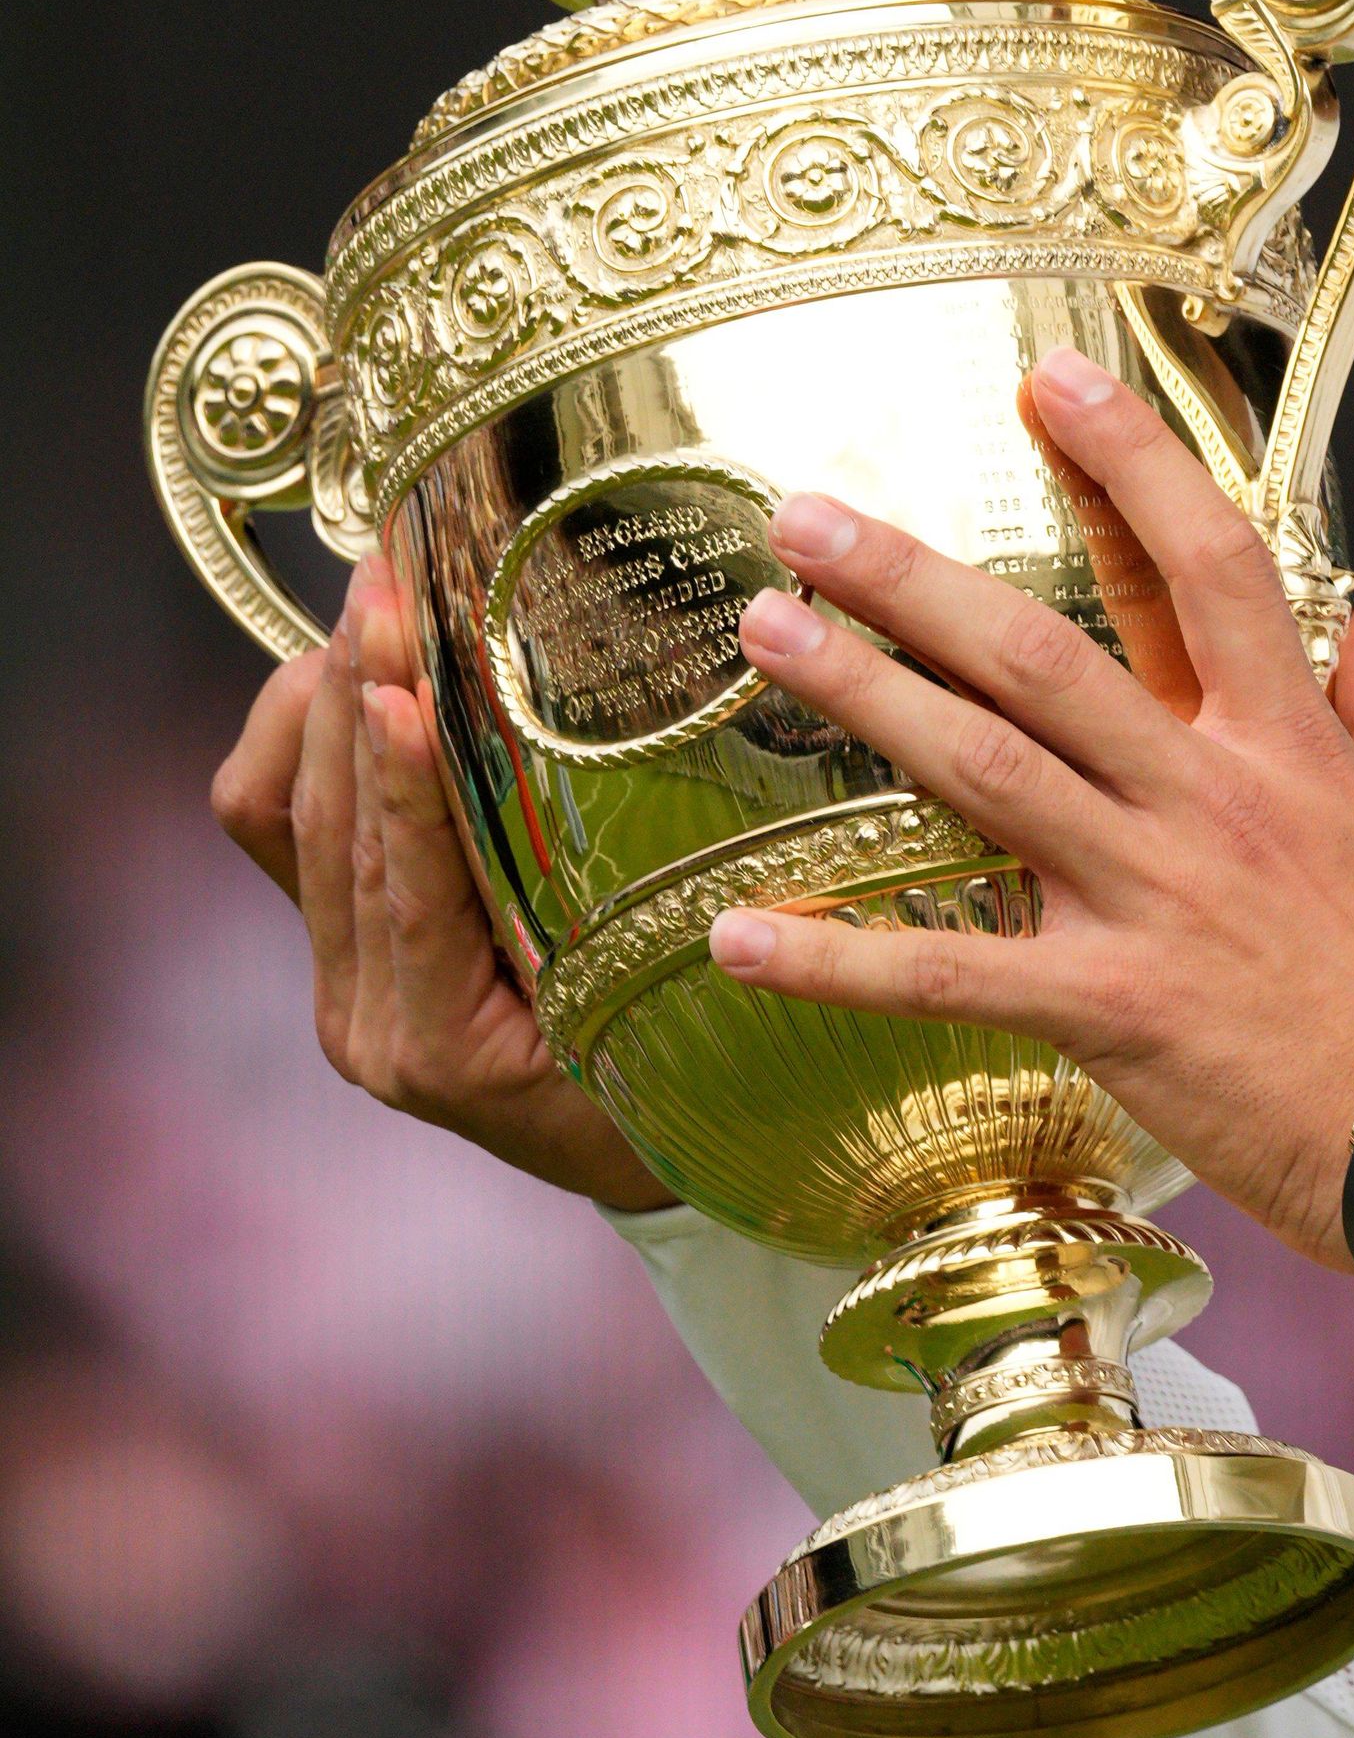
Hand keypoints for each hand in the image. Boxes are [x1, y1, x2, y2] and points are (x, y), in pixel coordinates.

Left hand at [210, 556, 675, 1212]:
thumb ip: (626, 916)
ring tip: (373, 588)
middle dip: (354, 692)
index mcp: (445, 1049)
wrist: (646, 1161)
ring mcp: (342, 988)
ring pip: (288, 818)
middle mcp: (368, 1023)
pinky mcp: (337, 953)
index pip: (406, 890)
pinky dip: (307, 732)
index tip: (404, 684)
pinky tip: (355, 661)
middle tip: (390, 576)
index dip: (400, 781)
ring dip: (325, 693)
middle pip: (325, 833)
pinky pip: (283, 829)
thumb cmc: (687, 1085)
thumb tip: (634, 767)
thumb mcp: (669, 1011)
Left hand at [709, 346, 1353, 1272]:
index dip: (1129, 463)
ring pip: (982, 770)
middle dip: (917, 576)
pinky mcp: (1107, 1006)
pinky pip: (949, 973)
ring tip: (765, 632)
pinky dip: (838, 954)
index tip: (1053, 383)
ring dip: (863, 695)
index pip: (1205, 564)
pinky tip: (736, 933)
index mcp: (1291, 746)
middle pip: (1045, 652)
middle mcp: (1207, 799)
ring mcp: (1150, 898)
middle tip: (808, 515)